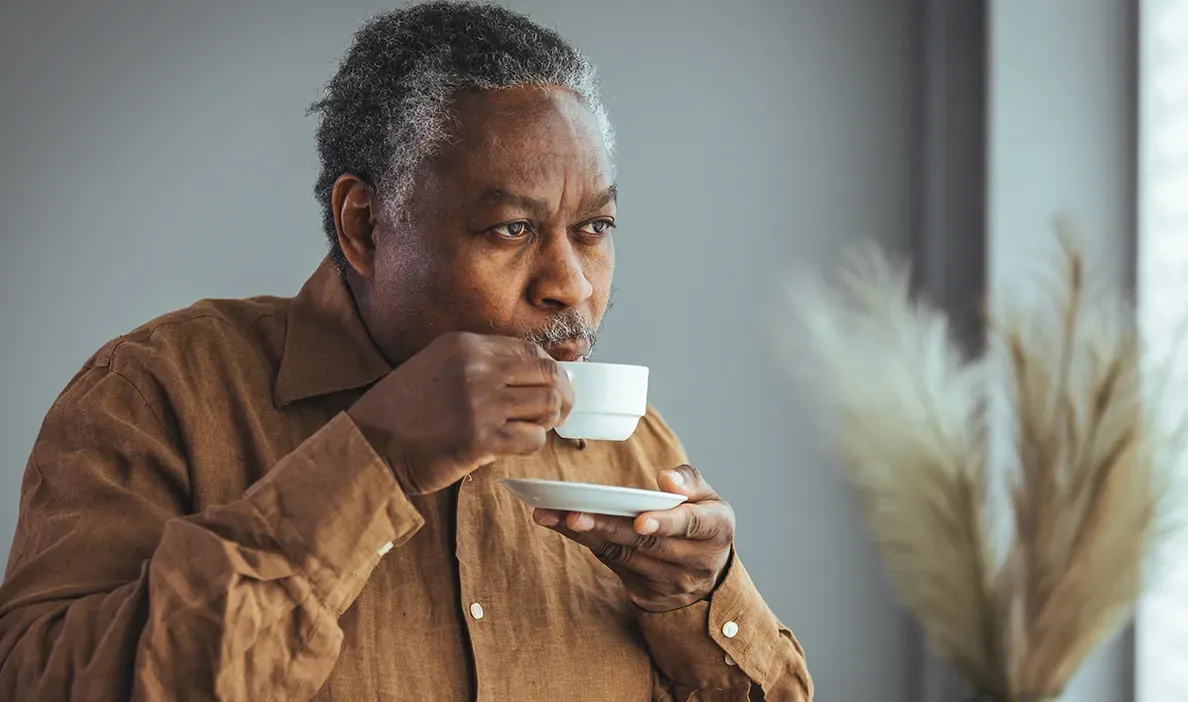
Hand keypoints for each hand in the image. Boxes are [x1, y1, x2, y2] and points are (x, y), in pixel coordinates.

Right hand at [348, 331, 573, 494]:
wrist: (368, 447)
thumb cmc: (401, 413)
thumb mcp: (437, 366)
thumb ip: (479, 365)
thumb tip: (531, 376)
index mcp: (465, 345)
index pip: (530, 350)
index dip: (549, 370)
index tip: (552, 386)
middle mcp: (475, 367)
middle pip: (548, 374)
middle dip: (562, 395)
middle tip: (559, 413)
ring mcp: (479, 402)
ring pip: (547, 406)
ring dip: (547, 422)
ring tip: (534, 430)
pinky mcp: (480, 438)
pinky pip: (532, 439)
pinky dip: (531, 445)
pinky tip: (513, 447)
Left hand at [533, 465, 734, 611]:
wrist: (706, 574)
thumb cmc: (702, 522)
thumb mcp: (708, 498)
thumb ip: (690, 481)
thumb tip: (667, 480)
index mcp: (716, 529)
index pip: (691, 525)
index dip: (666, 521)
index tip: (640, 519)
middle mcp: (695, 560)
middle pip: (647, 542)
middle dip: (608, 527)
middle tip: (575, 514)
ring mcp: (669, 580)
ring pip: (624, 554)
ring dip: (588, 534)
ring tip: (555, 515)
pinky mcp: (644, 590)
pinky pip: (612, 562)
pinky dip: (585, 541)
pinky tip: (559, 524)